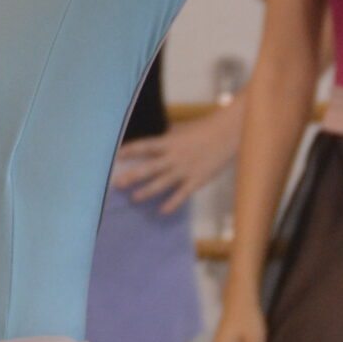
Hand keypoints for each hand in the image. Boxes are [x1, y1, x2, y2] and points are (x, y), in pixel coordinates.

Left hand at [112, 107, 240, 215]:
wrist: (227, 134)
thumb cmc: (202, 130)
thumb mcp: (180, 131)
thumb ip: (165, 139)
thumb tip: (150, 144)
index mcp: (169, 142)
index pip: (144, 146)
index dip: (129, 151)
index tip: (116, 156)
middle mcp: (174, 156)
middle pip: (149, 168)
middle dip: (132, 176)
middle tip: (116, 183)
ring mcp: (185, 169)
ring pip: (162, 183)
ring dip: (146, 191)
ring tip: (134, 198)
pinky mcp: (196, 180)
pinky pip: (182, 194)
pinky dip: (172, 203)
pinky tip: (162, 211)